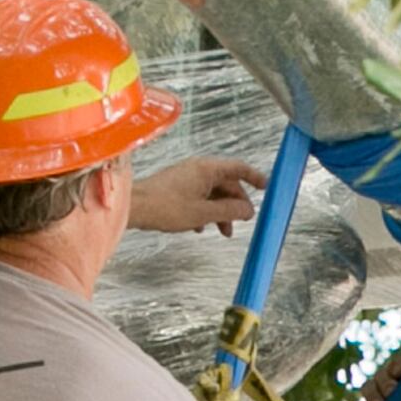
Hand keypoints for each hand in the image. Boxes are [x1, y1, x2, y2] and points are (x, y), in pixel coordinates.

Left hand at [128, 156, 266, 235]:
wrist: (134, 207)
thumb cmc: (166, 206)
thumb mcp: (203, 213)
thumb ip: (229, 210)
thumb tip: (249, 210)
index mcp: (207, 169)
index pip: (239, 168)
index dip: (254, 177)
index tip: (266, 188)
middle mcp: (198, 169)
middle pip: (227, 184)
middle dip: (236, 204)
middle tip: (240, 222)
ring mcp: (186, 177)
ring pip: (212, 193)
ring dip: (220, 211)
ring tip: (222, 232)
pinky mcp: (176, 187)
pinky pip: (198, 197)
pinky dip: (204, 211)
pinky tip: (200, 227)